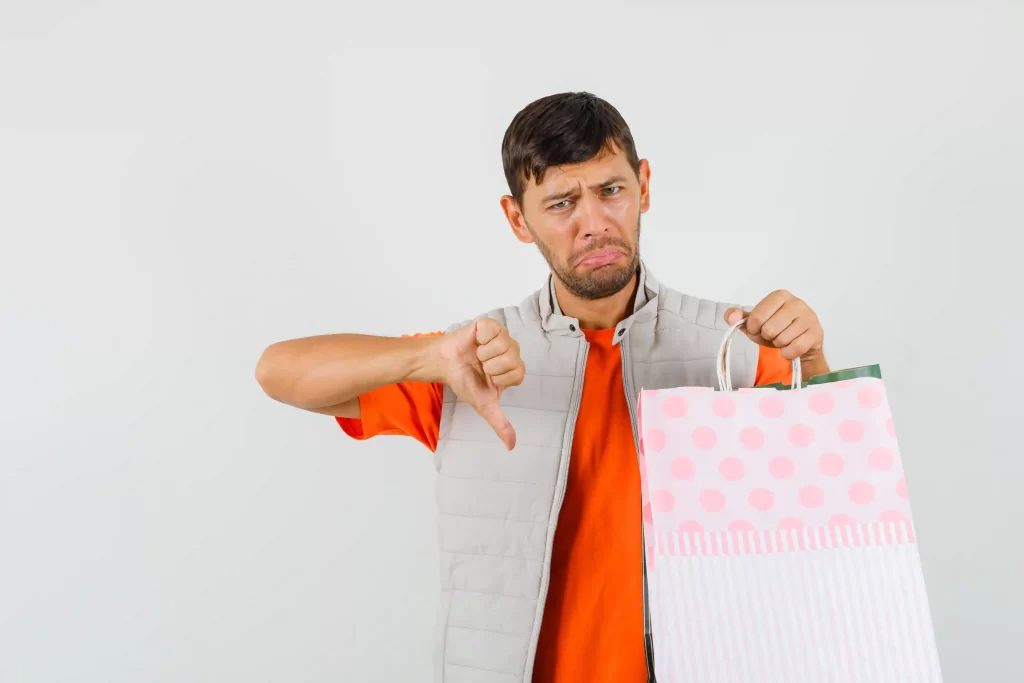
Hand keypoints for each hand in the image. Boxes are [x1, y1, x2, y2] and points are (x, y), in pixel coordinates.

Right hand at [432, 319, 525, 449]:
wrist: (443, 364)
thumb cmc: (464, 381)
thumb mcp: (484, 405)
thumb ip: (500, 424)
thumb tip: (511, 446)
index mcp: (514, 370)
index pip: (518, 373)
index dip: (499, 377)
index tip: (487, 377)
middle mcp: (512, 351)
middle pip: (511, 358)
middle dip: (490, 365)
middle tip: (480, 365)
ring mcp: (502, 336)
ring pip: (502, 344)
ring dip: (482, 353)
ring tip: (476, 354)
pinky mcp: (490, 324)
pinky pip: (491, 330)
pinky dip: (479, 338)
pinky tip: (474, 342)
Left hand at [724, 290, 824, 362]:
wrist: (801, 343)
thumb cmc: (777, 329)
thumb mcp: (755, 323)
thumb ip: (738, 318)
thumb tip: (730, 317)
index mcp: (779, 296)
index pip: (757, 316)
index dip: (753, 328)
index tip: (757, 329)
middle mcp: (796, 302)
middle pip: (770, 329)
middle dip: (767, 337)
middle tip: (773, 335)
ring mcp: (809, 317)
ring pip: (783, 339)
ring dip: (778, 345)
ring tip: (783, 339)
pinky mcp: (816, 333)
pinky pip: (795, 348)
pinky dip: (788, 353)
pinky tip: (790, 348)